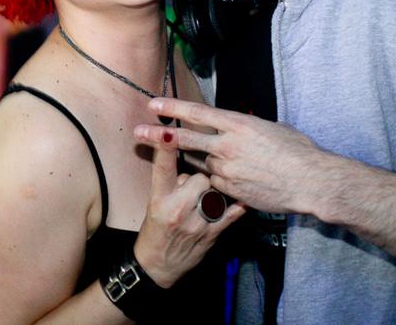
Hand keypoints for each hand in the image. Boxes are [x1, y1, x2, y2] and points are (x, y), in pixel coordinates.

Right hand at [132, 124, 244, 287]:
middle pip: (200, 177)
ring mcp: (196, 223)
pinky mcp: (212, 234)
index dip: (165, 148)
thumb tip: (182, 157)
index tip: (168, 130)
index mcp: (159, 199)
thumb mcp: (153, 202)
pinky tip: (241, 198)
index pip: (163, 168)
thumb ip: (170, 180)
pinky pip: (231, 212)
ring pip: (215, 192)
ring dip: (213, 191)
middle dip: (200, 177)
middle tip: (195, 184)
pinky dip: (237, 204)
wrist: (159, 263)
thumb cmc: (155, 228)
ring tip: (205, 198)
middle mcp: (177, 210)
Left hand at [145, 98, 332, 214]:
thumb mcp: (271, 128)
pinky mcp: (231, 190)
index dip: (173, 107)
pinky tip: (227, 178)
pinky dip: (215, 181)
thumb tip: (236, 125)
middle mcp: (227, 145)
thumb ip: (246, 128)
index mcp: (237, 124)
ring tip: (195, 157)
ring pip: (201, 164)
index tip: (153, 103)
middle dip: (158, 135)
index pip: (197, 112)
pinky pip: (215, 184)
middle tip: (138, 132)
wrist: (311, 181)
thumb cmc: (298, 151)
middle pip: (185, 138)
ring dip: (195, 161)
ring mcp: (227, 170)